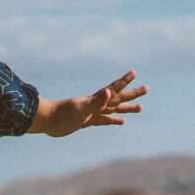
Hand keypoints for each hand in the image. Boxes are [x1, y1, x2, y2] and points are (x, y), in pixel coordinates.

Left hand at [31, 70, 146, 136]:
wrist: (47, 121)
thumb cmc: (62, 114)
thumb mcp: (82, 108)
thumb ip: (96, 101)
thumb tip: (109, 92)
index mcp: (96, 100)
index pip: (114, 89)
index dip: (124, 81)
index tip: (134, 72)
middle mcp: (96, 104)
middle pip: (118, 98)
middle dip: (132, 94)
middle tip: (147, 89)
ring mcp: (92, 112)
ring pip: (114, 110)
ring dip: (127, 109)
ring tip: (141, 108)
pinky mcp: (87, 121)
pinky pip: (104, 120)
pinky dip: (113, 121)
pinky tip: (121, 122)